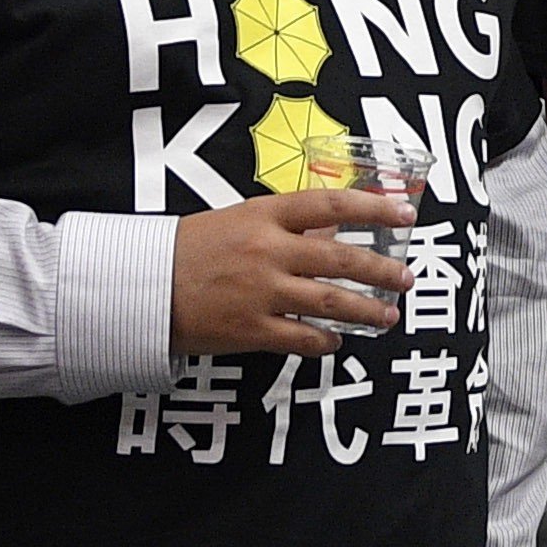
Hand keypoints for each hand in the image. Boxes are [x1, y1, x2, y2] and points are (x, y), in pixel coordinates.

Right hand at [170, 189, 414, 358]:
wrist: (140, 286)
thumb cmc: (188, 250)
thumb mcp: (237, 221)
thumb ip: (285, 225)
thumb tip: (332, 228)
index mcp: (264, 215)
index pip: (331, 204)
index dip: (374, 209)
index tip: (405, 214)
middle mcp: (267, 251)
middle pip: (342, 258)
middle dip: (382, 270)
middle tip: (406, 278)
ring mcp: (261, 292)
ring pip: (332, 302)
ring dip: (368, 311)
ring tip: (389, 316)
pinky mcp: (251, 330)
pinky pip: (304, 338)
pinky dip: (327, 342)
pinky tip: (338, 342)